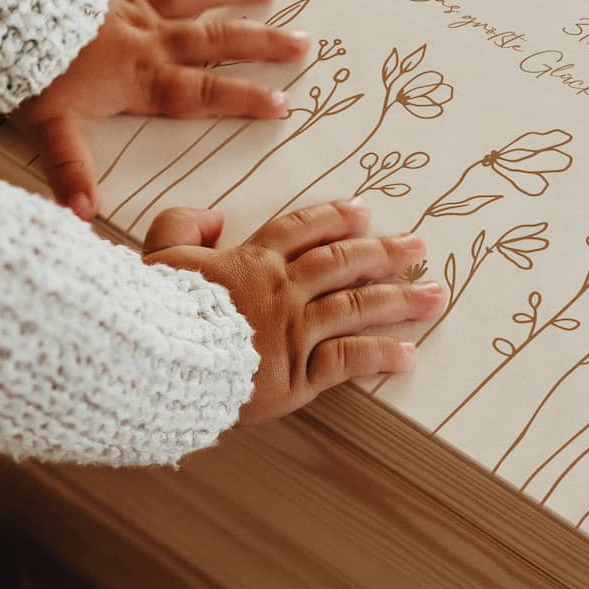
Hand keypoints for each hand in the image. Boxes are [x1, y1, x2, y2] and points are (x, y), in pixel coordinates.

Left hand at [15, 0, 308, 219]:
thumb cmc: (24, 68)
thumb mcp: (47, 128)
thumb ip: (71, 171)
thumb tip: (85, 216)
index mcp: (140, 79)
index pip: (204, 94)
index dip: (245, 99)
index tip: (283, 103)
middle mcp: (148, 38)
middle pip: (216, 40)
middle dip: (262, 43)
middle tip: (303, 43)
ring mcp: (132, 2)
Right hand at [143, 198, 447, 418]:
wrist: (153, 364)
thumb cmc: (153, 311)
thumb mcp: (158, 253)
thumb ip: (184, 224)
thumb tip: (216, 216)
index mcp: (250, 261)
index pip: (302, 230)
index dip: (334, 217)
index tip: (363, 211)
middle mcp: (282, 291)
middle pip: (343, 263)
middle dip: (385, 253)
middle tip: (418, 247)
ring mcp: (293, 333)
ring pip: (357, 308)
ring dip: (400, 301)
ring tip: (435, 297)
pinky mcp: (296, 377)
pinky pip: (347, 361)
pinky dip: (380, 356)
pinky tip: (408, 354)